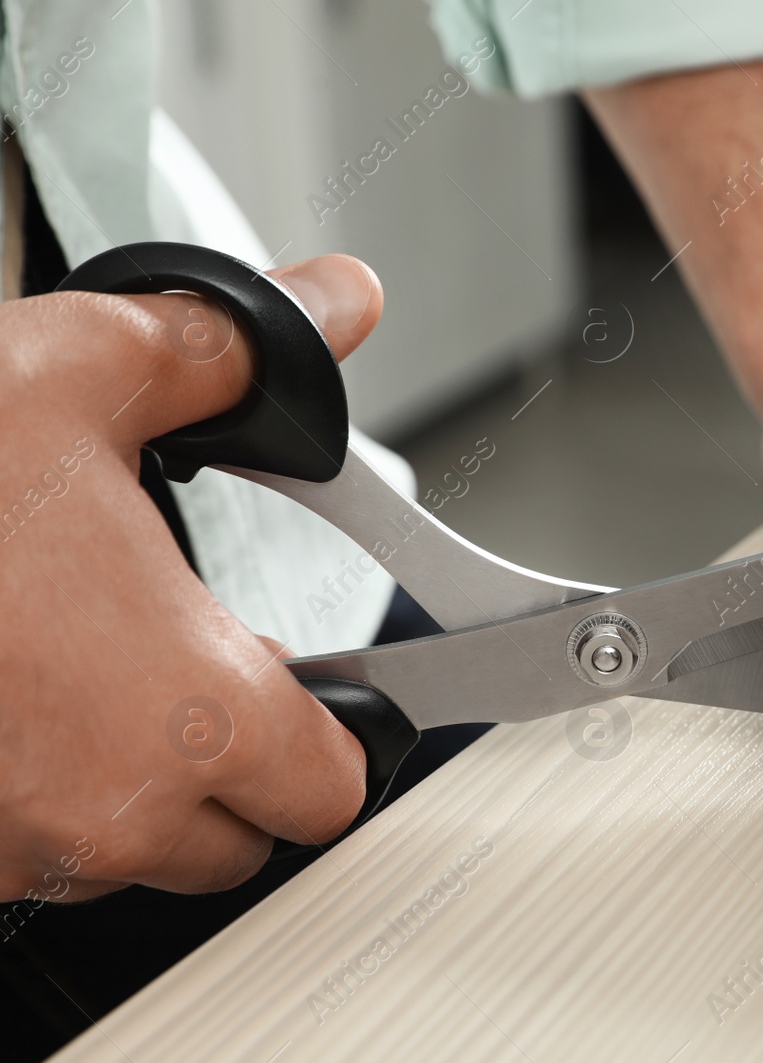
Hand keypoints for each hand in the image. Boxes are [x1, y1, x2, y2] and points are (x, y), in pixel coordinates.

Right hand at [0, 254, 382, 900]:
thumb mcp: (75, 374)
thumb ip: (228, 353)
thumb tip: (335, 302)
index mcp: (193, 710)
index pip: (332, 786)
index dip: (328, 729)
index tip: (298, 682)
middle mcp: (112, 810)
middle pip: (239, 837)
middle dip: (230, 762)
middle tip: (176, 662)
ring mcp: (15, 852)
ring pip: (127, 853)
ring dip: (123, 782)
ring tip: (71, 669)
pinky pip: (25, 856)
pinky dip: (28, 796)